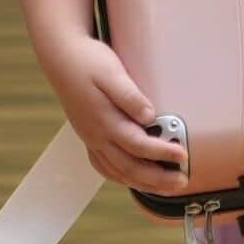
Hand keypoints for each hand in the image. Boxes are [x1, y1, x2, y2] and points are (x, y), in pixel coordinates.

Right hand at [36, 35, 187, 197]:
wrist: (60, 56)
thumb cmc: (88, 61)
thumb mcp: (111, 72)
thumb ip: (130, 96)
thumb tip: (149, 116)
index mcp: (104, 120)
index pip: (138, 145)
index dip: (162, 152)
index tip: (183, 154)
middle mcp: (96, 135)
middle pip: (130, 167)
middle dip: (158, 178)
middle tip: (182, 181)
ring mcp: (91, 139)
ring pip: (118, 172)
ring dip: (144, 183)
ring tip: (167, 187)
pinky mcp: (89, 137)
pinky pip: (105, 167)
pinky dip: (123, 178)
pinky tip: (136, 180)